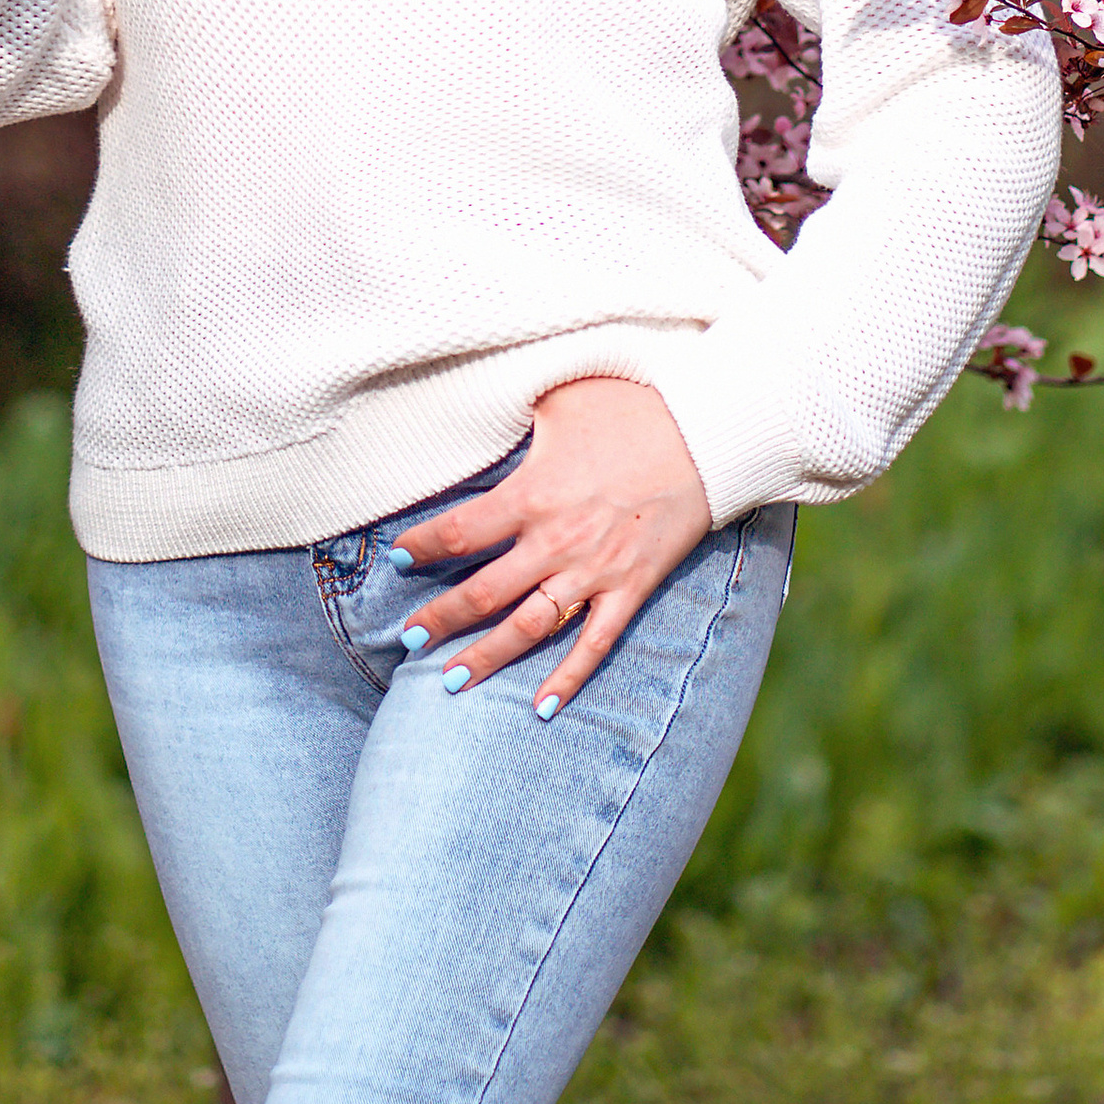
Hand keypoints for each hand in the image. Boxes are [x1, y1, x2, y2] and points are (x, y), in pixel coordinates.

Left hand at [392, 376, 713, 719]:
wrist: (706, 435)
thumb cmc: (631, 407)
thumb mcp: (561, 397)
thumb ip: (516, 414)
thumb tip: (480, 409)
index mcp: (532, 494)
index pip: (459, 532)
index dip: (421, 548)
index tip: (397, 558)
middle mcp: (556, 542)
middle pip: (484, 592)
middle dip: (440, 619)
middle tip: (406, 638)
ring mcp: (595, 571)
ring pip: (529, 627)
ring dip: (487, 657)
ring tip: (450, 681)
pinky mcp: (631, 588)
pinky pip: (595, 643)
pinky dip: (568, 677)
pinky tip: (542, 707)